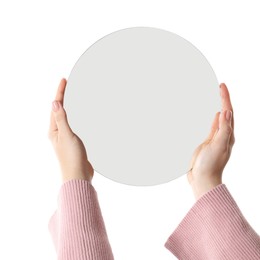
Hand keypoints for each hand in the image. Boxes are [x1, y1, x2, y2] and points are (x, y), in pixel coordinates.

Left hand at [48, 78, 93, 182]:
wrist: (78, 175)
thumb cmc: (72, 157)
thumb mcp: (67, 135)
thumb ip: (61, 119)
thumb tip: (54, 103)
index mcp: (54, 130)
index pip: (56, 107)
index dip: (60, 93)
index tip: (64, 80)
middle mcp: (57, 132)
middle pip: (58, 110)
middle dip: (62, 96)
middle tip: (66, 83)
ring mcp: (65, 137)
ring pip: (64, 117)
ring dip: (66, 105)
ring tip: (69, 95)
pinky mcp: (72, 142)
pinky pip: (71, 124)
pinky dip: (73, 116)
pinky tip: (75, 116)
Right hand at [187, 83, 234, 199]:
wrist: (202, 178)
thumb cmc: (210, 165)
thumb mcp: (218, 146)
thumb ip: (222, 130)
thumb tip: (225, 112)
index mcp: (228, 135)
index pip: (228, 112)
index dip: (225, 98)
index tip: (222, 86)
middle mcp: (224, 135)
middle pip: (226, 113)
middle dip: (224, 99)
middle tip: (221, 86)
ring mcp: (216, 138)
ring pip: (220, 118)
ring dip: (220, 106)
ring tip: (218, 96)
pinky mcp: (208, 141)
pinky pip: (213, 126)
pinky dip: (214, 117)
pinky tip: (214, 114)